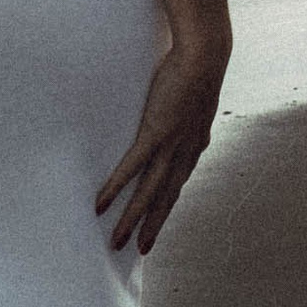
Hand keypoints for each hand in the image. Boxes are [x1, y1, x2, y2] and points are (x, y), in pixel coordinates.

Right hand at [95, 37, 227, 254]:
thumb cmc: (197, 70)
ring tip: (117, 241)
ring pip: (149, 193)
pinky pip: (131, 168)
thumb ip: (184, 116)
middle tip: (139, 251)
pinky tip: (101, 204)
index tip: (155, 226)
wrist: (204, 56)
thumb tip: (175, 116)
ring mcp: (170, 146)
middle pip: (165, 199)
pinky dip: (116, 188)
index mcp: (194, 147)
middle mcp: (185, 154)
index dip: (166, 208)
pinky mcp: (155, 133)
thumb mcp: (194, 101)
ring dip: (132, 219)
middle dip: (152, 226)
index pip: (177, 186)